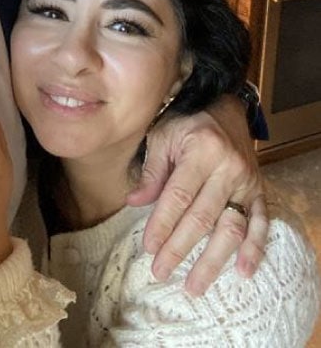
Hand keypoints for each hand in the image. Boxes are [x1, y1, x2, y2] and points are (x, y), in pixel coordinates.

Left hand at [126, 95, 267, 294]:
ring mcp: (246, 181)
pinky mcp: (258, 190)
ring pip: (231, 227)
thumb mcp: (163, 136)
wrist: (225, 107)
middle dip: (179, 248)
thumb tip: (134, 202)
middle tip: (161, 272)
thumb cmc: (187, 122)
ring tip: (195, 286)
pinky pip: (260, 223)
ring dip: (213, 260)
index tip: (148, 247)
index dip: (163, 223)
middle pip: (202, 217)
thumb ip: (152, 171)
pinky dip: (254, 249)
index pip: (178, 195)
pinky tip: (243, 271)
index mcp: (200, 151)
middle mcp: (227, 168)